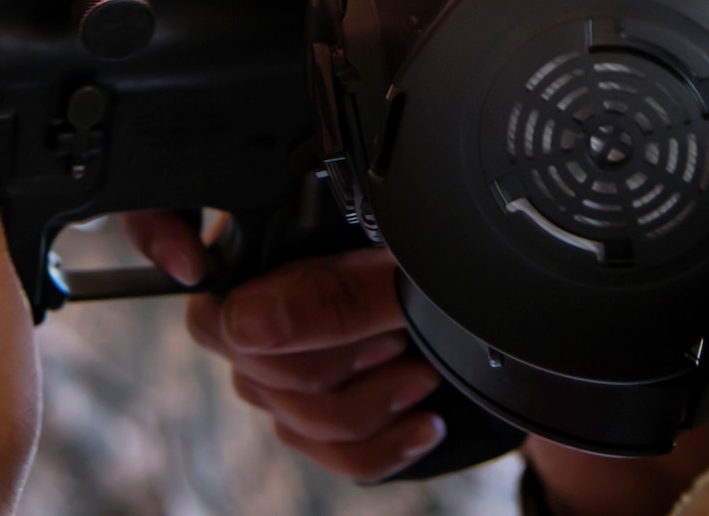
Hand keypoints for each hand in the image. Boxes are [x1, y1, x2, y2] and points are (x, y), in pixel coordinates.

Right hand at [124, 214, 443, 480]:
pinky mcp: (323, 417)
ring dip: (368, 402)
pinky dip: (381, 446)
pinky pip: (328, 455)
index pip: (201, 280)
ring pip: (294, 415)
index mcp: (280, 253)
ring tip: (420, 372)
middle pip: (255, 363)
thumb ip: (333, 292)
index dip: (196, 275)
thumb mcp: (409, 267)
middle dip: (334, 358)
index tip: (205, 271)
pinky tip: (423, 421)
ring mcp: (291, 369)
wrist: (512, 310)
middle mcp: (271, 310)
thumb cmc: (456, 264)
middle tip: (395, 331)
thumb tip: (248, 319)